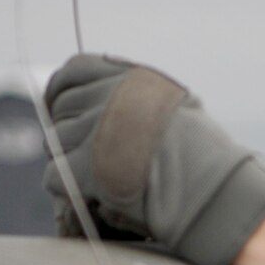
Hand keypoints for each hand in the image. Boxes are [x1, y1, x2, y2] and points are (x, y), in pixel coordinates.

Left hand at [42, 54, 264, 264]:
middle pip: (61, 108)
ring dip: (69, 160)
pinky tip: (90, 192)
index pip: (73, 72)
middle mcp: (106, 96)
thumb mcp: (173, 102)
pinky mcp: (83, 167)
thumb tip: (105, 96)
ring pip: (56, 142)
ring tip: (97, 176)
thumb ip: (135, 94)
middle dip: (67, 129)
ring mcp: (92, 131)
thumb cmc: (201, 153)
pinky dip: (67, 186)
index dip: (62, 90)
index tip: (60, 105)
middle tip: (84, 152)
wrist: (208, 187)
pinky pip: (55, 174)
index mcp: (127, 77)